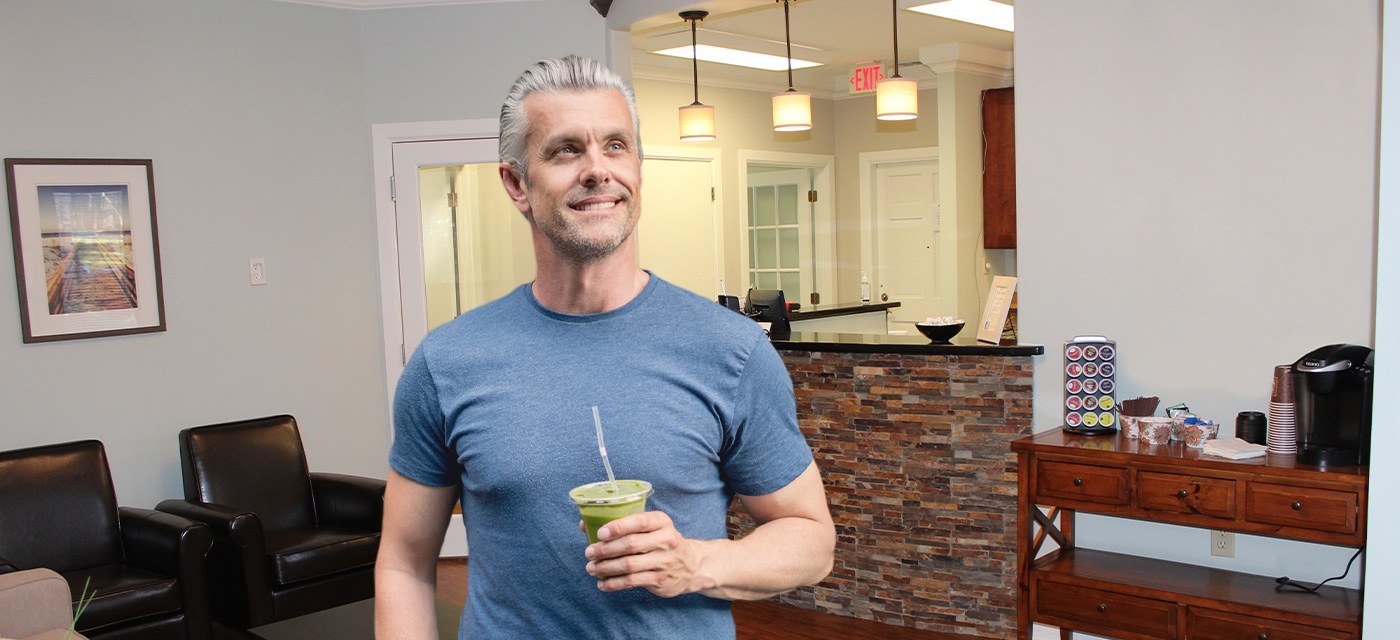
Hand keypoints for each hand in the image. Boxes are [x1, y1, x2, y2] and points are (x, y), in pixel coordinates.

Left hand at [582, 510, 709, 596]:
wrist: (692, 565)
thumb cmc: (662, 541)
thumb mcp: (652, 527)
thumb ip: (623, 524)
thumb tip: (584, 524)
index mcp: (662, 522)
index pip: (639, 521)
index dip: (618, 527)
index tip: (600, 533)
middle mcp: (666, 541)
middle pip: (631, 545)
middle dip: (606, 549)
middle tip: (589, 553)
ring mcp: (664, 562)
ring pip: (629, 565)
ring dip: (606, 568)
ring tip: (591, 568)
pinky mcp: (660, 580)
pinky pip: (632, 581)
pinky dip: (614, 583)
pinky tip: (602, 584)